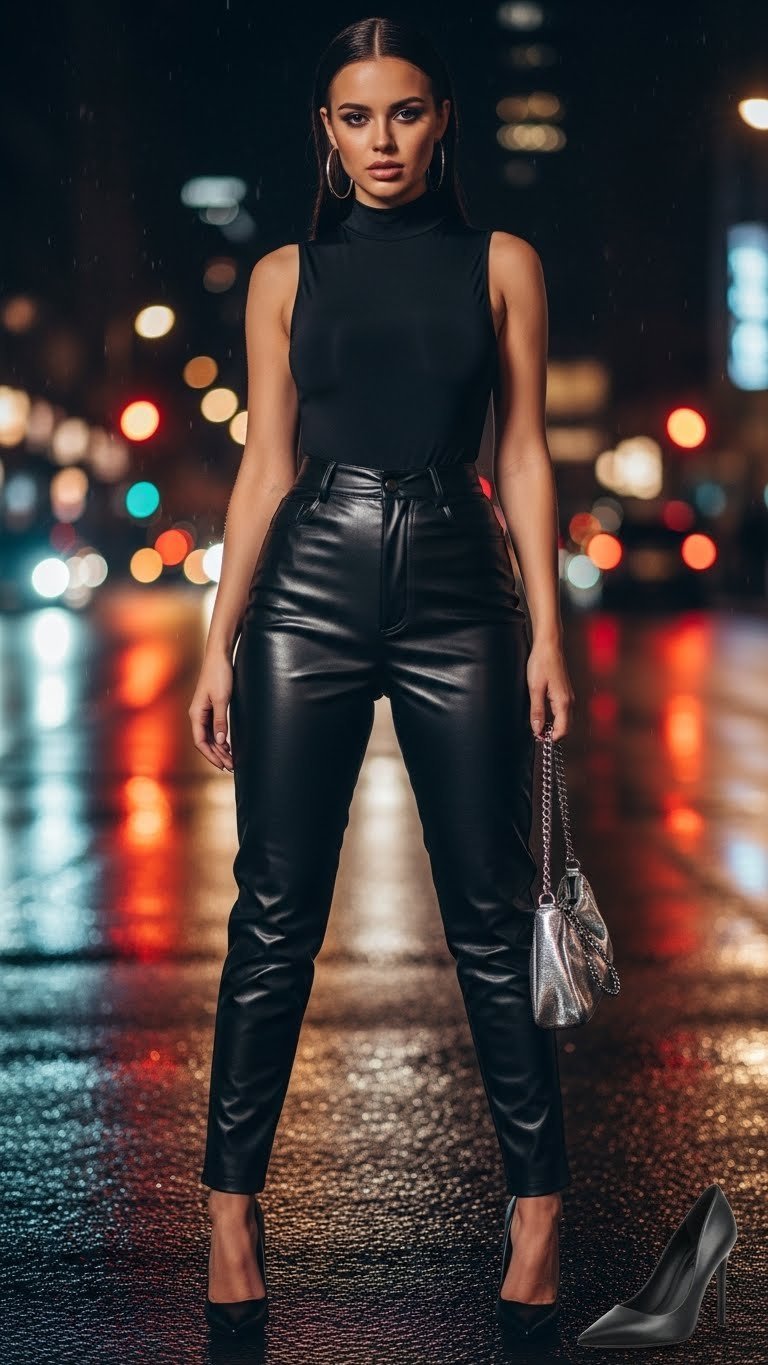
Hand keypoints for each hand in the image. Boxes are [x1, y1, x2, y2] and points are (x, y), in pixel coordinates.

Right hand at [189, 653, 234, 770]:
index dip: (211, 755)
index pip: (200, 741)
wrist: (219, 656)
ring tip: (231, 760)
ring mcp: (203, 711)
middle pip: (205, 741)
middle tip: (232, 766)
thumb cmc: (219, 674)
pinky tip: (228, 746)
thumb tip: (221, 742)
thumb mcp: (222, 699)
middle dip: (217, 755)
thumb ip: (220, 721)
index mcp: (196, 713)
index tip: (223, 765)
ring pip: (209, 736)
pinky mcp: (210, 707)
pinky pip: (213, 728)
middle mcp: (197, 714)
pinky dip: (220, 739)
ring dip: (219, 749)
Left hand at [526, 638, 573, 740]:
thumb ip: (537, 711)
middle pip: (565, 727)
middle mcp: (569, 701)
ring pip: (564, 719)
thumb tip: (537, 729)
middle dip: (553, 734)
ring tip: (537, 725)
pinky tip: (542, 714)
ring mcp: (568, 696)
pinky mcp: (564, 692)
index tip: (537, 738)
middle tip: (536, 733)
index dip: (551, 737)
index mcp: (563, 702)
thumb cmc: (542, 663)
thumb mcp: (535, 689)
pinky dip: (554, 717)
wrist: (549, 645)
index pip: (562, 730)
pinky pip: (562, 711)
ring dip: (553, 726)